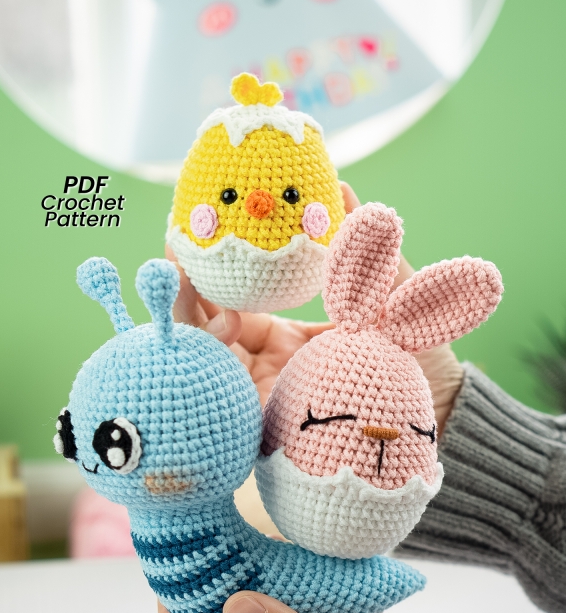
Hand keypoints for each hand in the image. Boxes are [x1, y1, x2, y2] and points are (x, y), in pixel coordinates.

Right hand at [166, 183, 462, 427]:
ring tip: (181, 280)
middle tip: (174, 249)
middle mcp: (265, 365)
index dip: (211, 272)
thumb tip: (343, 189)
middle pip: (208, 327)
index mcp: (285, 337)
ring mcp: (258, 393)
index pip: (235, 303)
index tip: (200, 234)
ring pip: (204, 355)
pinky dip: (202, 356)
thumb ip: (365, 254)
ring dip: (186, 316)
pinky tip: (205, 325)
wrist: (438, 416)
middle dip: (184, 289)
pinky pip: (216, 389)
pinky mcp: (257, 423)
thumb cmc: (418, 359)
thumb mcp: (392, 299)